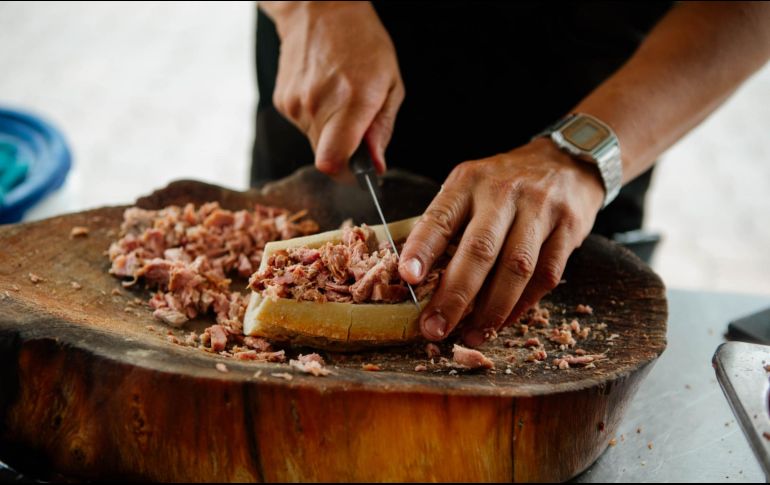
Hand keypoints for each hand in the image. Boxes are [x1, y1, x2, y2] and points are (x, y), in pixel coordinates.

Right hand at [264, 1, 403, 173]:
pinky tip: (323, 92)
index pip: (334, 161)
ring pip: (314, 142)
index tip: (359, 170)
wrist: (320, 11)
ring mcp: (296, 104)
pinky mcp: (283, 102)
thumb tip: (375, 165)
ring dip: (330, 132)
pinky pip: (303, 126)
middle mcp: (318, 105)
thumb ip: (382, 129)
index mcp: (352, 101)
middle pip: (326, 158)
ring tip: (340, 100)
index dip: (347, 175)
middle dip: (344, 153)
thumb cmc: (363, 44)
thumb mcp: (390, 84)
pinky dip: (316, 119)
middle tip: (356, 127)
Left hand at [398, 138, 605, 345]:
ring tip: (471, 335)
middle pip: (479, 250)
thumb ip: (446, 223)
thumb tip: (413, 276)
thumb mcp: (469, 187)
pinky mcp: (568, 228)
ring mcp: (540, 209)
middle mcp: (503, 192)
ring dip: (491, 309)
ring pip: (516, 267)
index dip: (422, 248)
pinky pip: (546, 275)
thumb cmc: (505, 183)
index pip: (441, 217)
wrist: (567, 161)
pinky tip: (502, 322)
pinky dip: (522, 305)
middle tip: (435, 328)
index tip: (407, 277)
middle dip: (455, 295)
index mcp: (469, 182)